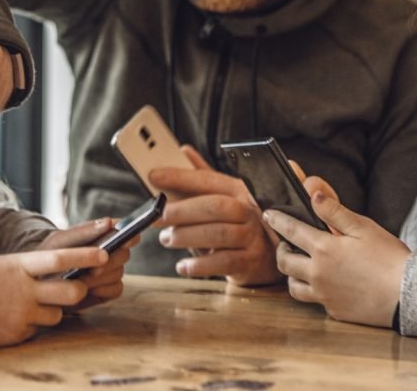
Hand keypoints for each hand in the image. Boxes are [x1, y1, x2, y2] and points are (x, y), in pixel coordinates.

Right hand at [0, 247, 107, 353]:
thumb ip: (15, 269)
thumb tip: (33, 273)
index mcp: (17, 265)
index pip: (61, 258)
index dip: (86, 255)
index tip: (106, 252)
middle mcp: (24, 289)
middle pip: (71, 292)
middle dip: (79, 292)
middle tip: (77, 291)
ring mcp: (21, 314)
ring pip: (57, 316)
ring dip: (52, 312)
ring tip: (30, 308)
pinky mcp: (15, 335)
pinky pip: (36, 331)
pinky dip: (31, 327)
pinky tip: (11, 322)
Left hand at [37, 218, 136, 308]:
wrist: (36, 282)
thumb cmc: (48, 256)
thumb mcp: (59, 241)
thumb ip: (83, 231)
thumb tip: (108, 222)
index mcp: (100, 234)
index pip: (123, 229)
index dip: (129, 233)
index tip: (125, 239)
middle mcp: (109, 252)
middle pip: (124, 254)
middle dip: (109, 262)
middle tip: (93, 270)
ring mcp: (109, 271)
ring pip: (119, 273)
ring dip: (102, 278)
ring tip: (83, 281)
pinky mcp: (107, 290)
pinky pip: (117, 289)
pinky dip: (104, 290)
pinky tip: (89, 290)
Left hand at [149, 146, 280, 286]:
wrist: (263, 259)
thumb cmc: (233, 224)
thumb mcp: (220, 198)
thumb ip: (201, 178)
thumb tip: (183, 150)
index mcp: (238, 190)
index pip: (208, 179)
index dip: (180, 176)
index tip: (154, 175)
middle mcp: (248, 210)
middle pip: (215, 206)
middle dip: (182, 210)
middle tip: (157, 217)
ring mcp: (251, 236)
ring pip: (219, 234)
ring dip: (187, 236)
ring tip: (167, 239)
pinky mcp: (249, 261)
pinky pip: (223, 262)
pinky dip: (199, 265)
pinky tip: (182, 266)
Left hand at [263, 182, 408, 327]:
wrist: (407, 294)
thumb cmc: (388, 257)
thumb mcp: (363, 227)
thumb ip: (335, 212)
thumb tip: (313, 195)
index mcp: (323, 248)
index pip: (290, 230)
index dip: (277, 220)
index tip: (268, 215)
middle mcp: (317, 273)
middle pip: (284, 262)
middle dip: (281, 249)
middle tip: (285, 244)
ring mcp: (324, 295)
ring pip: (293, 286)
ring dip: (292, 275)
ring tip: (299, 267)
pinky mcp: (335, 311)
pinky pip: (315, 300)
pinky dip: (315, 291)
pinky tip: (325, 285)